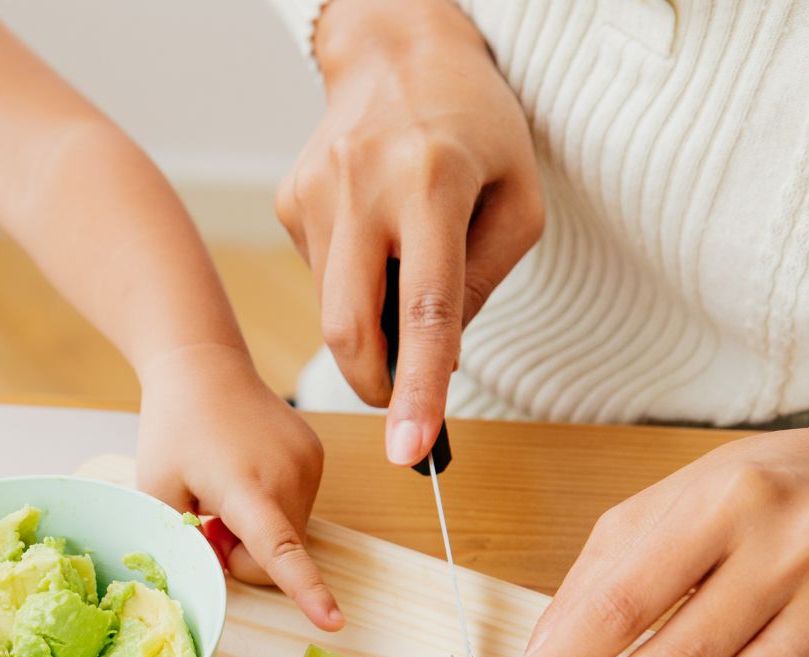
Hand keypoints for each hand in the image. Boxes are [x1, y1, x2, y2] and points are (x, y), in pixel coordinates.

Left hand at [136, 343, 342, 630]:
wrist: (204, 367)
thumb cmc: (173, 428)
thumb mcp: (157, 491)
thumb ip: (183, 539)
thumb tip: (219, 567)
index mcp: (246, 487)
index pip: (280, 549)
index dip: (307, 589)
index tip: (335, 621)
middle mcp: (289, 476)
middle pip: (276, 558)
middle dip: (241, 555)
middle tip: (207, 521)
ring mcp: (309, 465)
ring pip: (290, 535)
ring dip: (256, 530)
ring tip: (225, 492)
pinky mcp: (316, 457)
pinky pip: (296, 509)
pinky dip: (270, 509)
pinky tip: (244, 476)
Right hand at [278, 0, 541, 465]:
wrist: (396, 52)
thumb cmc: (474, 126)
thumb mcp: (518, 197)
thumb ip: (484, 282)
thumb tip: (436, 355)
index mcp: (432, 182)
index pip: (425, 310)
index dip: (418, 389)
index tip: (410, 452)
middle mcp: (363, 187)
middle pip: (350, 329)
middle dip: (377, 384)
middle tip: (404, 402)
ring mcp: (315, 195)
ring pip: (333, 311)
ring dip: (372, 324)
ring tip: (404, 268)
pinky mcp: (290, 202)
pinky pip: (322, 278)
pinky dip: (354, 284)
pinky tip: (375, 237)